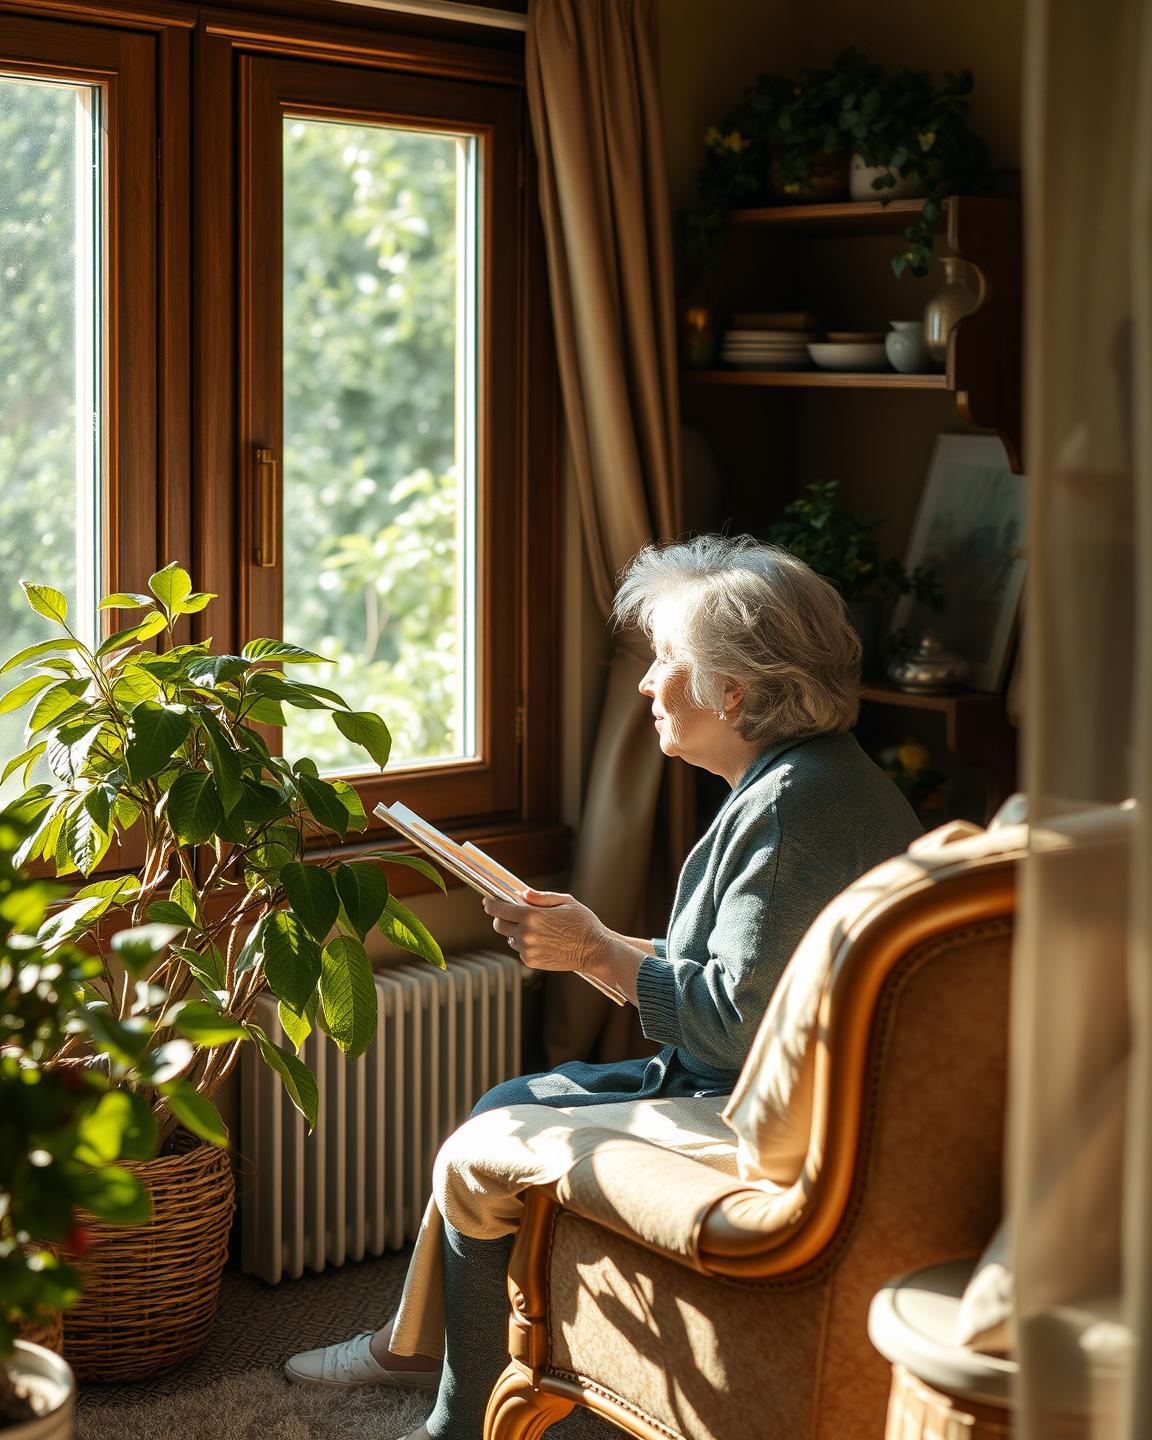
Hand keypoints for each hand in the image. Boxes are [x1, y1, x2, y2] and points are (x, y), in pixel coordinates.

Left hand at [482, 889, 608, 975]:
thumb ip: (541, 897)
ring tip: (534, 928)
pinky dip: (524, 943)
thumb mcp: (566, 901)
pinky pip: (519, 949)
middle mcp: (526, 933)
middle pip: (499, 924)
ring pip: (509, 937)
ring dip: (515, 931)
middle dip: (501, 917)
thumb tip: (522, 893)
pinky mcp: (531, 961)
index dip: (490, 904)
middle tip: (511, 913)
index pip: (499, 909)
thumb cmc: (583, 923)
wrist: (594, 951)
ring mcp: (527, 949)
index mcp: (532, 915)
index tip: (487, 901)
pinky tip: (540, 940)